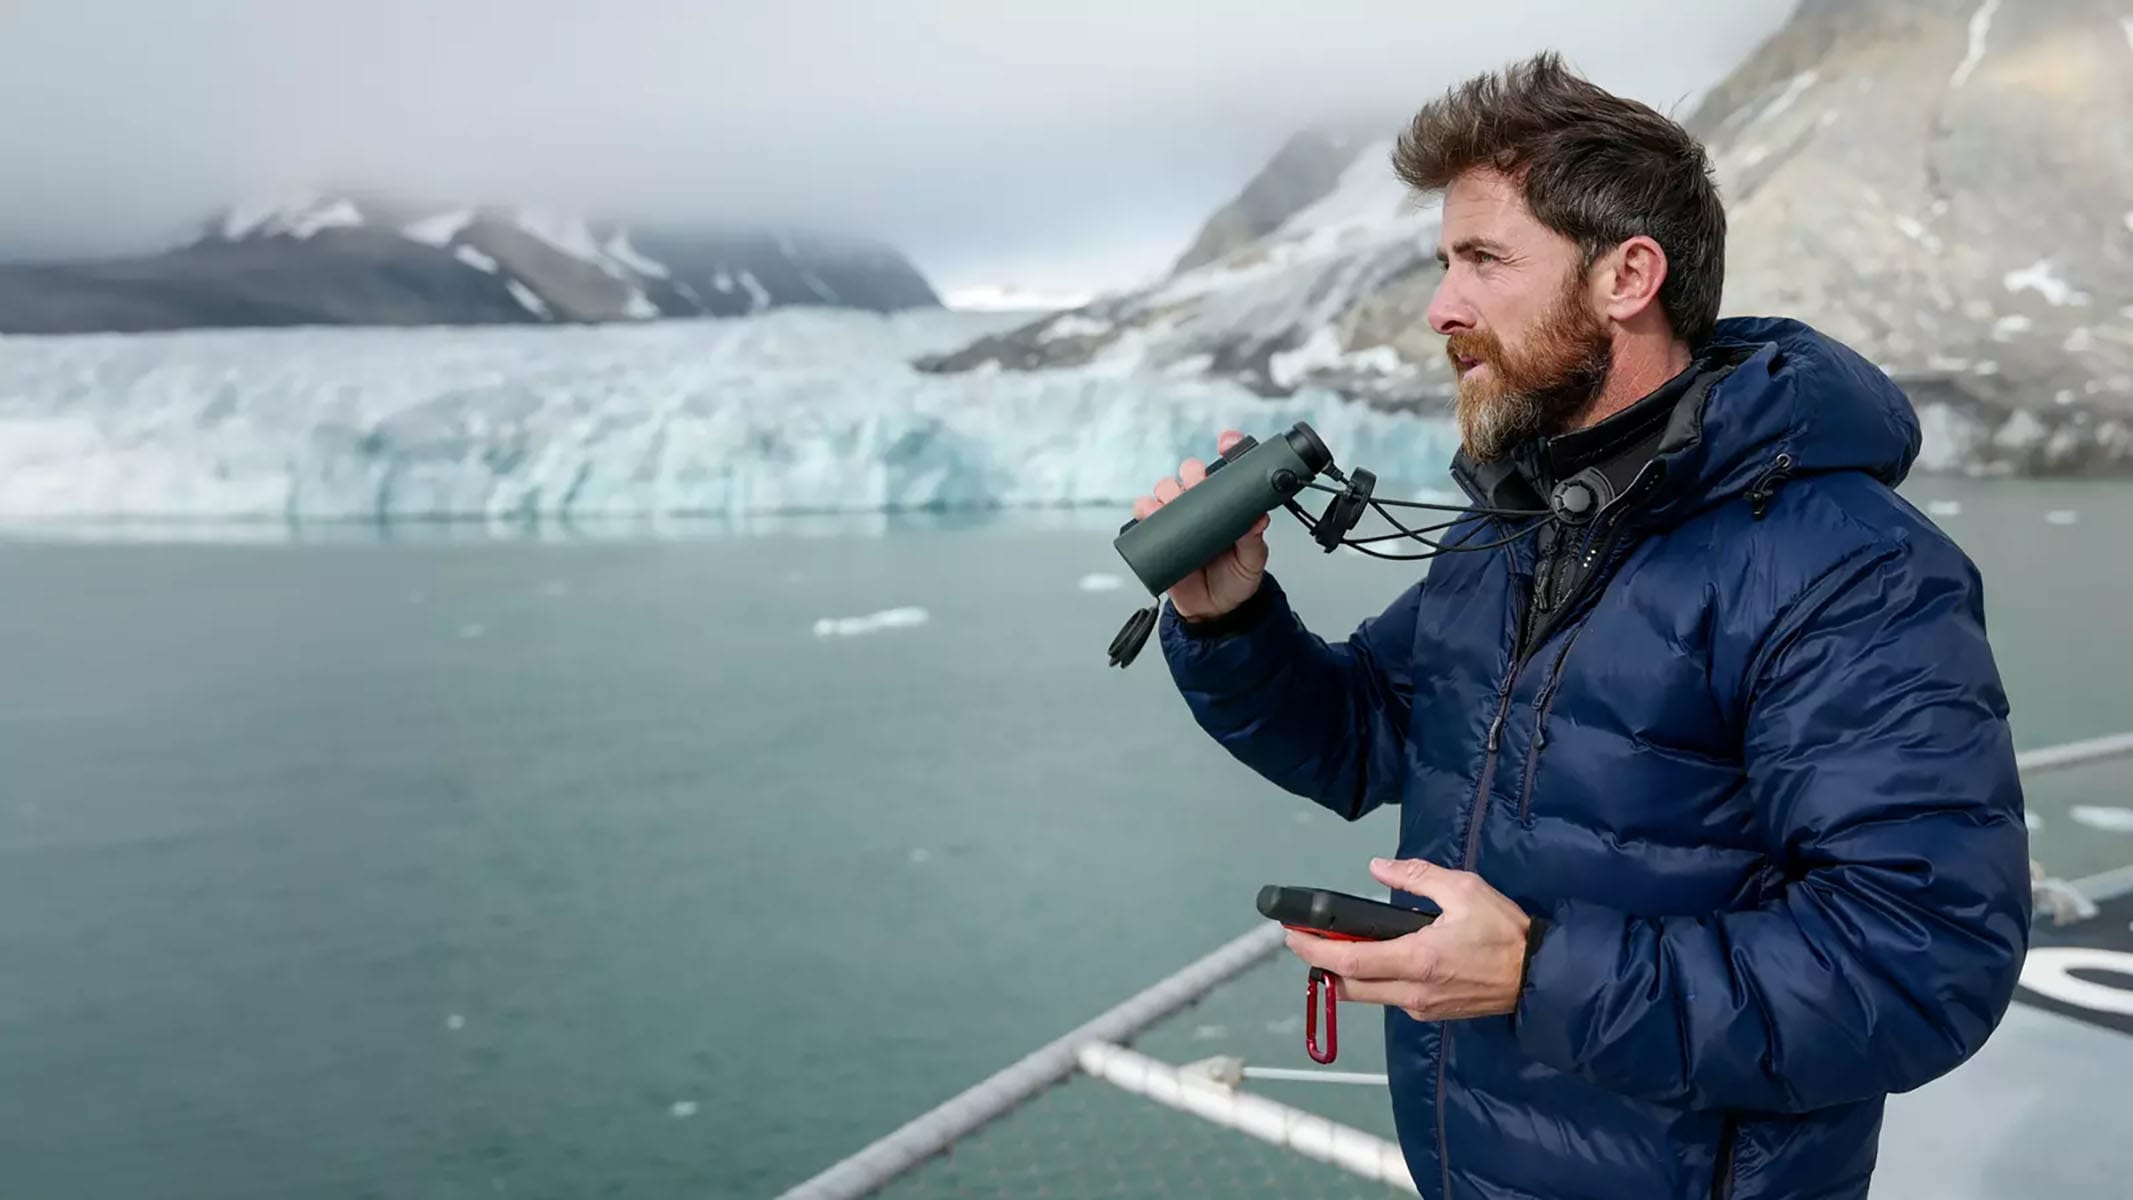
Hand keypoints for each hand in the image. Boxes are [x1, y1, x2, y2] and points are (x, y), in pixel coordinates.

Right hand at [1131, 430, 1269, 620]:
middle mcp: (1201, 505)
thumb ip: (1254, 540)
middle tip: (1197, 484)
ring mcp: (1179, 519)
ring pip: (1165, 489)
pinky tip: (1150, 512)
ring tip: (1171, 502)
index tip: (1227, 443)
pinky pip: (1144, 516)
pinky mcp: (1159, 536)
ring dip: (1166, 489)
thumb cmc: (1238, 579)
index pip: (1225, 469)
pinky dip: (1144, 509)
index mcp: (1227, 504)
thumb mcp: (1253, 560)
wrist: (1216, 611)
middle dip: (1191, 472)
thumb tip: (1257, 518)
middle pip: (1189, 473)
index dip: (1227, 448)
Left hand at [1284, 857, 1532, 1022]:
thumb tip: (1379, 868)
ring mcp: (1423, 1007)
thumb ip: (1417, 877)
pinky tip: (1373, 960)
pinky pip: (1391, 999)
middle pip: (1349, 987)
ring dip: (1344, 975)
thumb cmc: (1506, 933)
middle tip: (1302, 942)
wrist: (1540, 977)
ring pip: (1368, 996)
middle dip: (1320, 966)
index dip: (1315, 951)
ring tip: (1331, 947)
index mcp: (1418, 960)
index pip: (1351, 962)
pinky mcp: (1433, 1013)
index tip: (1292, 936)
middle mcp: (1414, 992)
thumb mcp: (1464, 890)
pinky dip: (1371, 981)